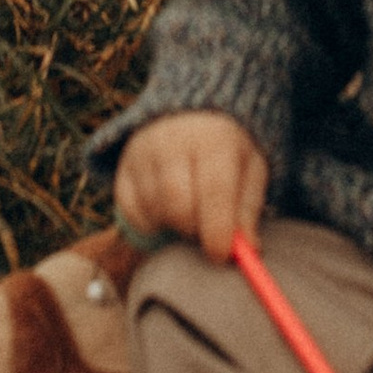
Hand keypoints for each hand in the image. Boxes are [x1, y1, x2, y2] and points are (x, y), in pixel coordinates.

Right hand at [112, 111, 266, 260]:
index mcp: (214, 138)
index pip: (214, 189)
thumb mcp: (249, 170)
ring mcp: (141, 154)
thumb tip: (247, 249)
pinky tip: (167, 209)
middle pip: (178, 205)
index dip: (218, 229)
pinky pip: (133, 216)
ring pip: (155, 213)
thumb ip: (248, 210)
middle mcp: (172, 141)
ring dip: (175, 226)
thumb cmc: (225, 151)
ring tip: (191, 210)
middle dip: (195, 230)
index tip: (221, 255)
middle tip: (208, 232)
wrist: (187, 117)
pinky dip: (153, 224)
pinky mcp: (123, 171)